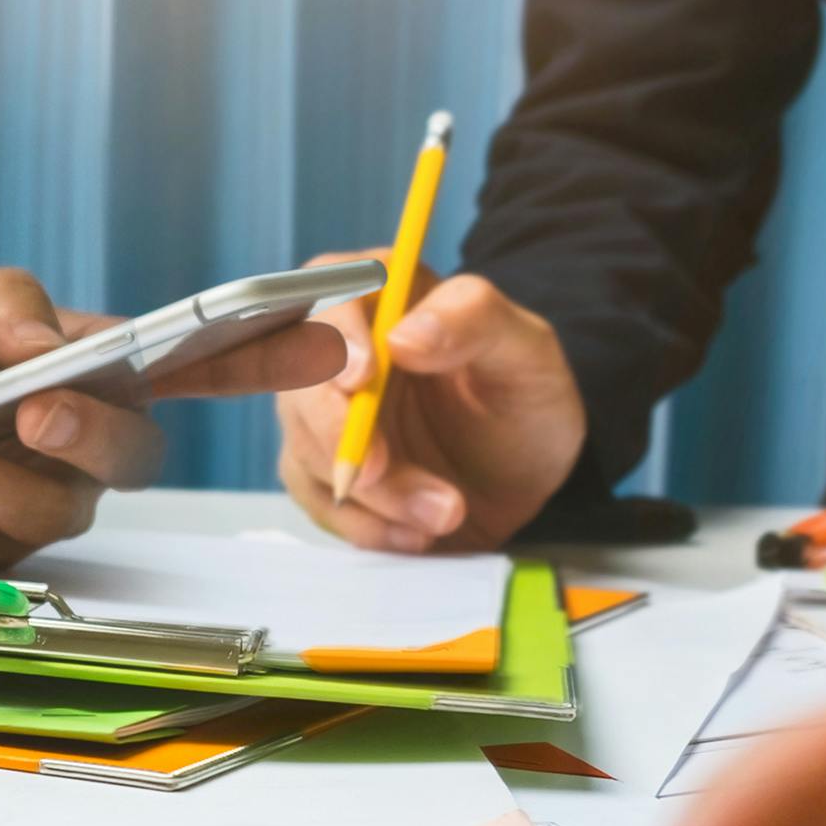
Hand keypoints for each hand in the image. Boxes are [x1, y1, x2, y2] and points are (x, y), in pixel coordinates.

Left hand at [0, 268, 342, 566]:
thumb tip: (41, 335)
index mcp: (110, 379)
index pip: (206, 370)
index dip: (270, 360)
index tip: (329, 342)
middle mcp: (89, 455)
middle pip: (128, 462)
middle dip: (83, 436)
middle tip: (32, 405)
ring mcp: (34, 512)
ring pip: (29, 513)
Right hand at [272, 261, 584, 551]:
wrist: (523, 478)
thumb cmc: (524, 399)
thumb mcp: (527, 352)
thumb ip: (475, 321)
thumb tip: (404, 336)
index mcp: (384, 295)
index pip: (331, 291)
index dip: (333, 334)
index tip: (359, 379)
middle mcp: (342, 350)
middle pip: (299, 378)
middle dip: (335, 432)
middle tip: (380, 472)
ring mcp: (326, 413)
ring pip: (308, 448)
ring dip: (372, 493)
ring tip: (444, 512)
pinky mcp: (325, 469)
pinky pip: (319, 500)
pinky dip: (365, 526)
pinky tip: (416, 534)